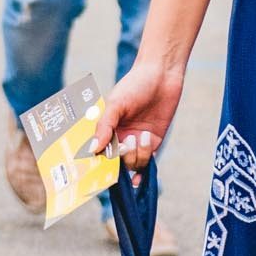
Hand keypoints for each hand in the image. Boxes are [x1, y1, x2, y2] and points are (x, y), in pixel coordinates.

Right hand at [91, 57, 184, 174]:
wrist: (162, 74)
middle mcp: (121, 137)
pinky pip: (147, 162)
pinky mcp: (154, 142)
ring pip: (133, 164)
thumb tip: (93, 149)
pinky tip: (138, 181)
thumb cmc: (135, 84)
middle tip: (125, 144)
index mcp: (108, 128)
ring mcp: (138, 141)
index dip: (98, 162)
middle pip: (117, 162)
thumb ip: (105, 126)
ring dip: (137, 155)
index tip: (96, 168)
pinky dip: (142, 172)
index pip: (100, 151)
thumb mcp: (116, 104)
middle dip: (121, 158)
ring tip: (143, 135)